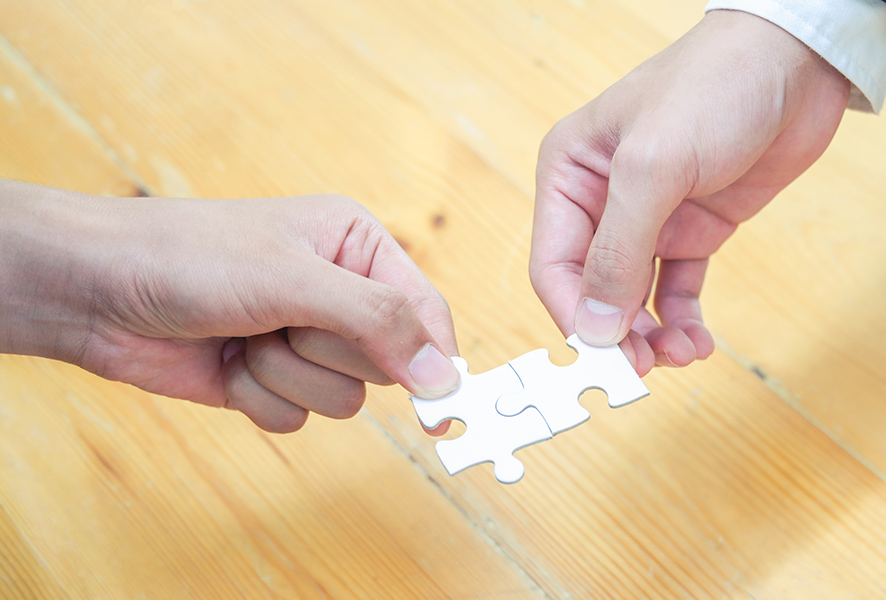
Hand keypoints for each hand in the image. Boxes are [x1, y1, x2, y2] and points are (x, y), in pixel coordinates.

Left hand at [0, 180, 458, 432]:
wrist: (94, 290)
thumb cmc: (188, 256)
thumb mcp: (294, 279)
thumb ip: (376, 322)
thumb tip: (442, 375)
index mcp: (357, 246)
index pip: (424, 311)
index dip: (436, 358)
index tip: (443, 406)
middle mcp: (338, 292)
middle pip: (388, 363)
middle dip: (332, 355)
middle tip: (287, 325)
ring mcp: (303, 339)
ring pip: (344, 398)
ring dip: (290, 377)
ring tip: (247, 339)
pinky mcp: (270, 377)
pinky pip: (299, 416)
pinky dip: (261, 398)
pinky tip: (227, 364)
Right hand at [530, 9, 849, 372]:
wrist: (798, 62)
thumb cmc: (713, 87)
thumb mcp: (654, 166)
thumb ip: (618, 249)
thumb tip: (595, 327)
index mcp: (570, 173)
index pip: (553, 264)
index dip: (576, 317)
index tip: (606, 359)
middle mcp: (603, 199)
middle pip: (594, 289)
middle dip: (617, 334)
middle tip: (645, 371)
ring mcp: (652, 216)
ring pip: (636, 297)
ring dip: (652, 334)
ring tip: (682, 355)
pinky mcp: (696, 226)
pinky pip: (677, 288)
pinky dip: (682, 320)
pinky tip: (697, 341)